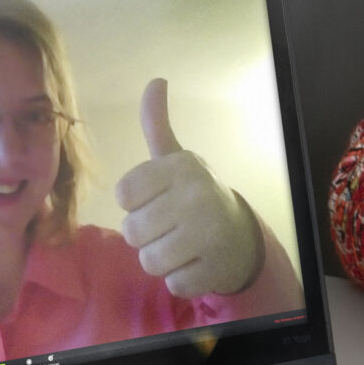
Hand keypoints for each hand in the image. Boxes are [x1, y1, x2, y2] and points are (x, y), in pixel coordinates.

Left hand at [116, 78, 263, 297]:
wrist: (240, 236)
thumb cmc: (194, 196)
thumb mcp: (175, 160)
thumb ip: (157, 125)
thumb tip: (155, 80)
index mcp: (182, 167)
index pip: (123, 194)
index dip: (135, 203)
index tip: (156, 199)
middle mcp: (197, 196)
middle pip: (132, 231)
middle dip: (146, 235)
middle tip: (170, 227)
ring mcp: (208, 234)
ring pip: (149, 261)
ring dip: (160, 260)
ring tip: (181, 246)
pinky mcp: (214, 269)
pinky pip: (172, 284)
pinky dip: (180, 279)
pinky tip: (196, 263)